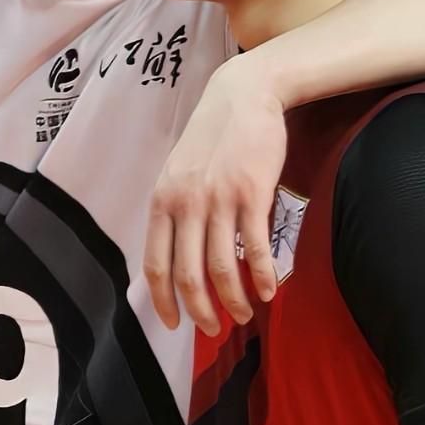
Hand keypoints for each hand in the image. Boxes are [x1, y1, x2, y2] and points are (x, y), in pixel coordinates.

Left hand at [145, 55, 285, 333]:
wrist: (244, 96)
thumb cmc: (213, 137)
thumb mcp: (179, 172)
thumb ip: (175, 211)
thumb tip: (179, 256)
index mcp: (162, 201)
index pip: (155, 265)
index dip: (164, 301)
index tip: (175, 324)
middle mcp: (186, 204)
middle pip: (188, 275)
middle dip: (201, 311)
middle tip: (215, 329)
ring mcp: (218, 200)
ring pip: (223, 268)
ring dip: (235, 300)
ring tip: (245, 314)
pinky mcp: (252, 194)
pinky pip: (256, 248)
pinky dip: (263, 276)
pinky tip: (270, 291)